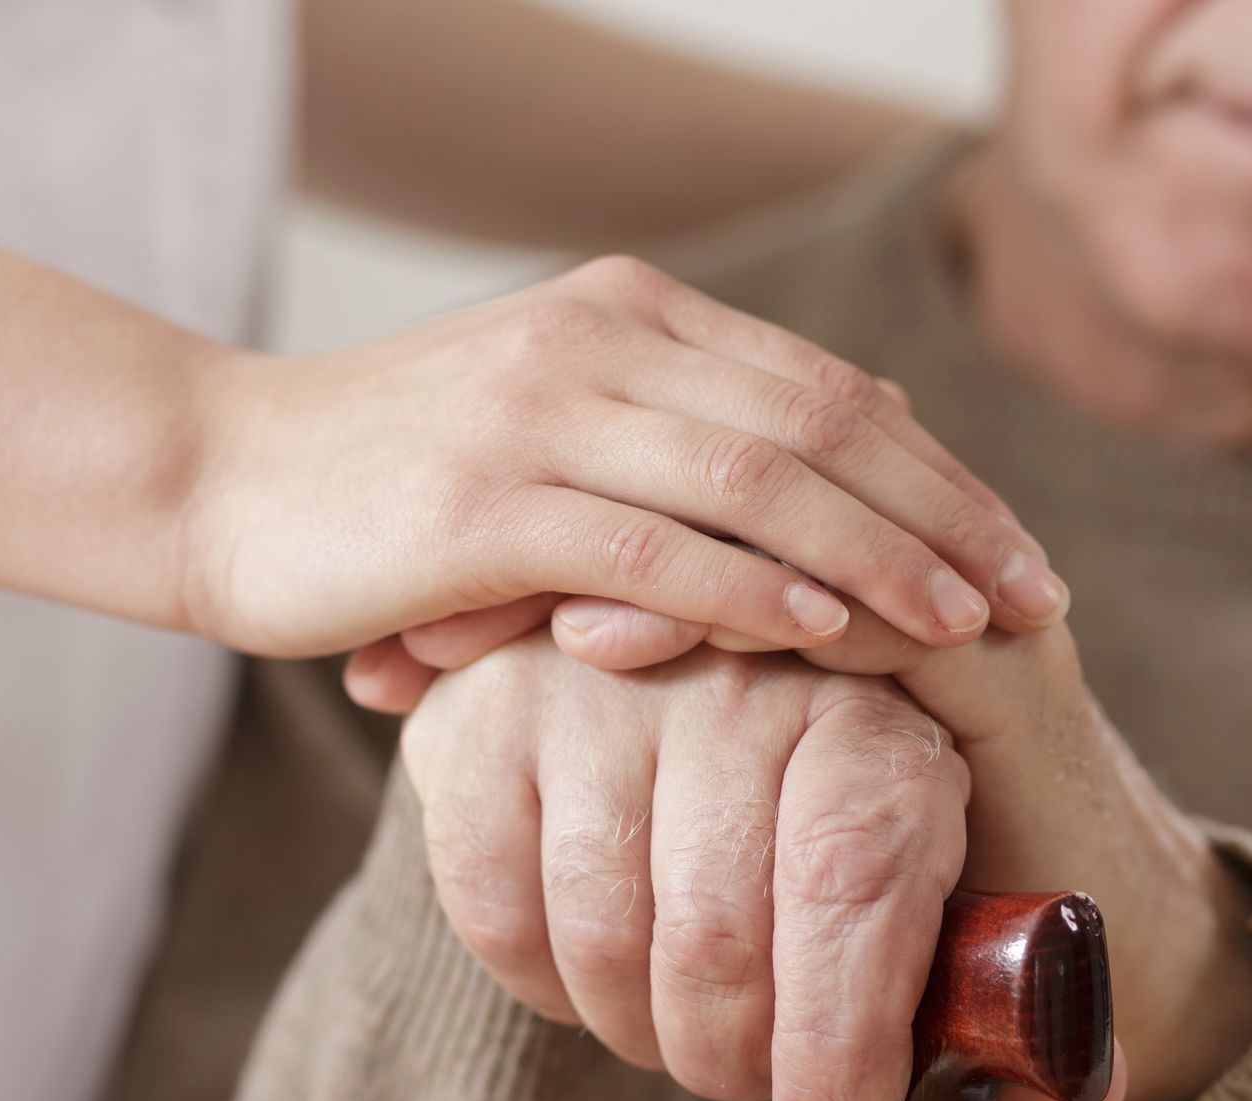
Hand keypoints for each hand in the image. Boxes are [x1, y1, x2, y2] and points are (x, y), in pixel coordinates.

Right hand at [182, 254, 1065, 657]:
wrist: (215, 480)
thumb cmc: (397, 478)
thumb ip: (690, 427)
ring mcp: (541, 412)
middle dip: (945, 515)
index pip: (828, 389)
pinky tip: (831, 635)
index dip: (941, 472)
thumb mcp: (556, 425)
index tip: (1019, 552)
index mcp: (629, 314)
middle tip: (1036, 600)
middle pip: (821, 424)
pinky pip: (652, 547)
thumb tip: (854, 439)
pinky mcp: (482, 501)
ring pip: (757, 480)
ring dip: (878, 556)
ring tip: (969, 627)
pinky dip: (751, 591)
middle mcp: (599, 341)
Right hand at [399, 635, 1126, 1100]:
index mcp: (884, 708)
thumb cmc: (871, 822)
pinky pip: (499, 909)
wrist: (741, 692)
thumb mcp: (968, 887)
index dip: (837, 1033)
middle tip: (763, 1087)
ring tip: (692, 1030)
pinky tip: (600, 979)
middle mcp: (742, 668)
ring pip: (604, 931)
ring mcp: (603, 678)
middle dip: (738, 1061)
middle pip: (718, 929)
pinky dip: (551, 987)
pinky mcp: (490, 710)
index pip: (848, 877)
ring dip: (646, 1034)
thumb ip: (1022, 1003)